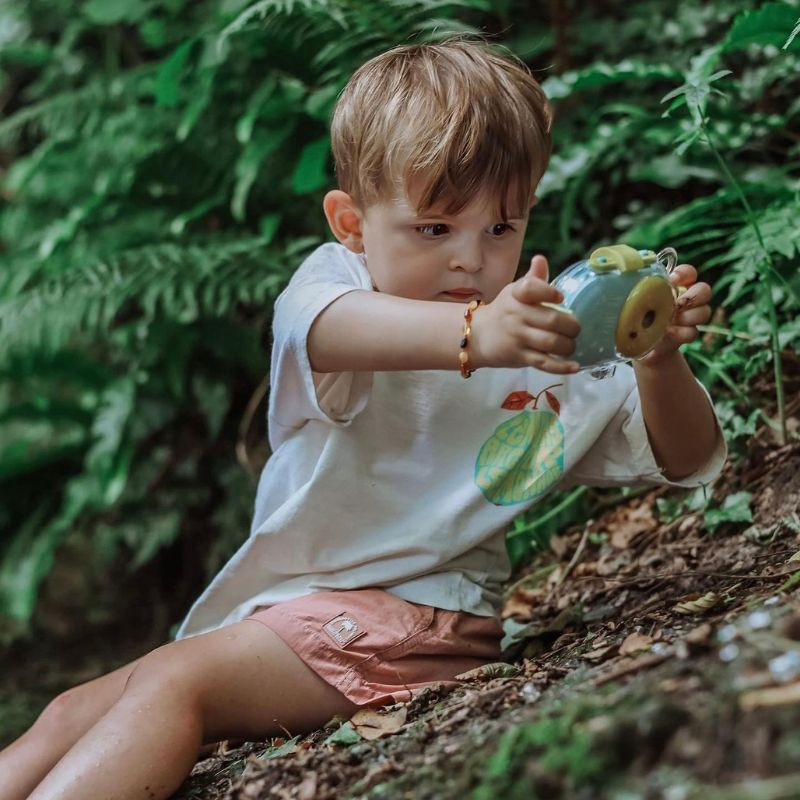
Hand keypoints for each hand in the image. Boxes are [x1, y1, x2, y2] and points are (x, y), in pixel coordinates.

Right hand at [471, 255, 580, 373]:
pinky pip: (544, 363)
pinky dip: (562, 366)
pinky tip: (575, 366)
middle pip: (552, 320)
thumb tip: (541, 259)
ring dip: (569, 345)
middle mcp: (516, 315)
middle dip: (572, 326)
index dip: (549, 292)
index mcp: (516, 294)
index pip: (531, 288)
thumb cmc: (504, 311)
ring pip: (551, 342)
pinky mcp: (519, 357)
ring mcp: (517, 337)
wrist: (476, 335)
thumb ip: (533, 279)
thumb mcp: (514, 292)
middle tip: (576, 329)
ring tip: (571, 345)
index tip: (560, 298)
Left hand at [636, 263, 711, 366]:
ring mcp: (689, 317)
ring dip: (690, 316)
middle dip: (694, 296)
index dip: (684, 273)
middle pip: (704, 290)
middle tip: (679, 303)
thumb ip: (640, 293)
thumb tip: (628, 282)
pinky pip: (693, 332)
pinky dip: (682, 333)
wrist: (640, 345)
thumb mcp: (636, 303)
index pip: (689, 272)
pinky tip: (669, 333)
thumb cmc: (638, 318)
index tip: (672, 280)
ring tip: (673, 320)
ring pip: (704, 311)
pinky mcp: (687, 334)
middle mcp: (685, 299)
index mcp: (674, 287)